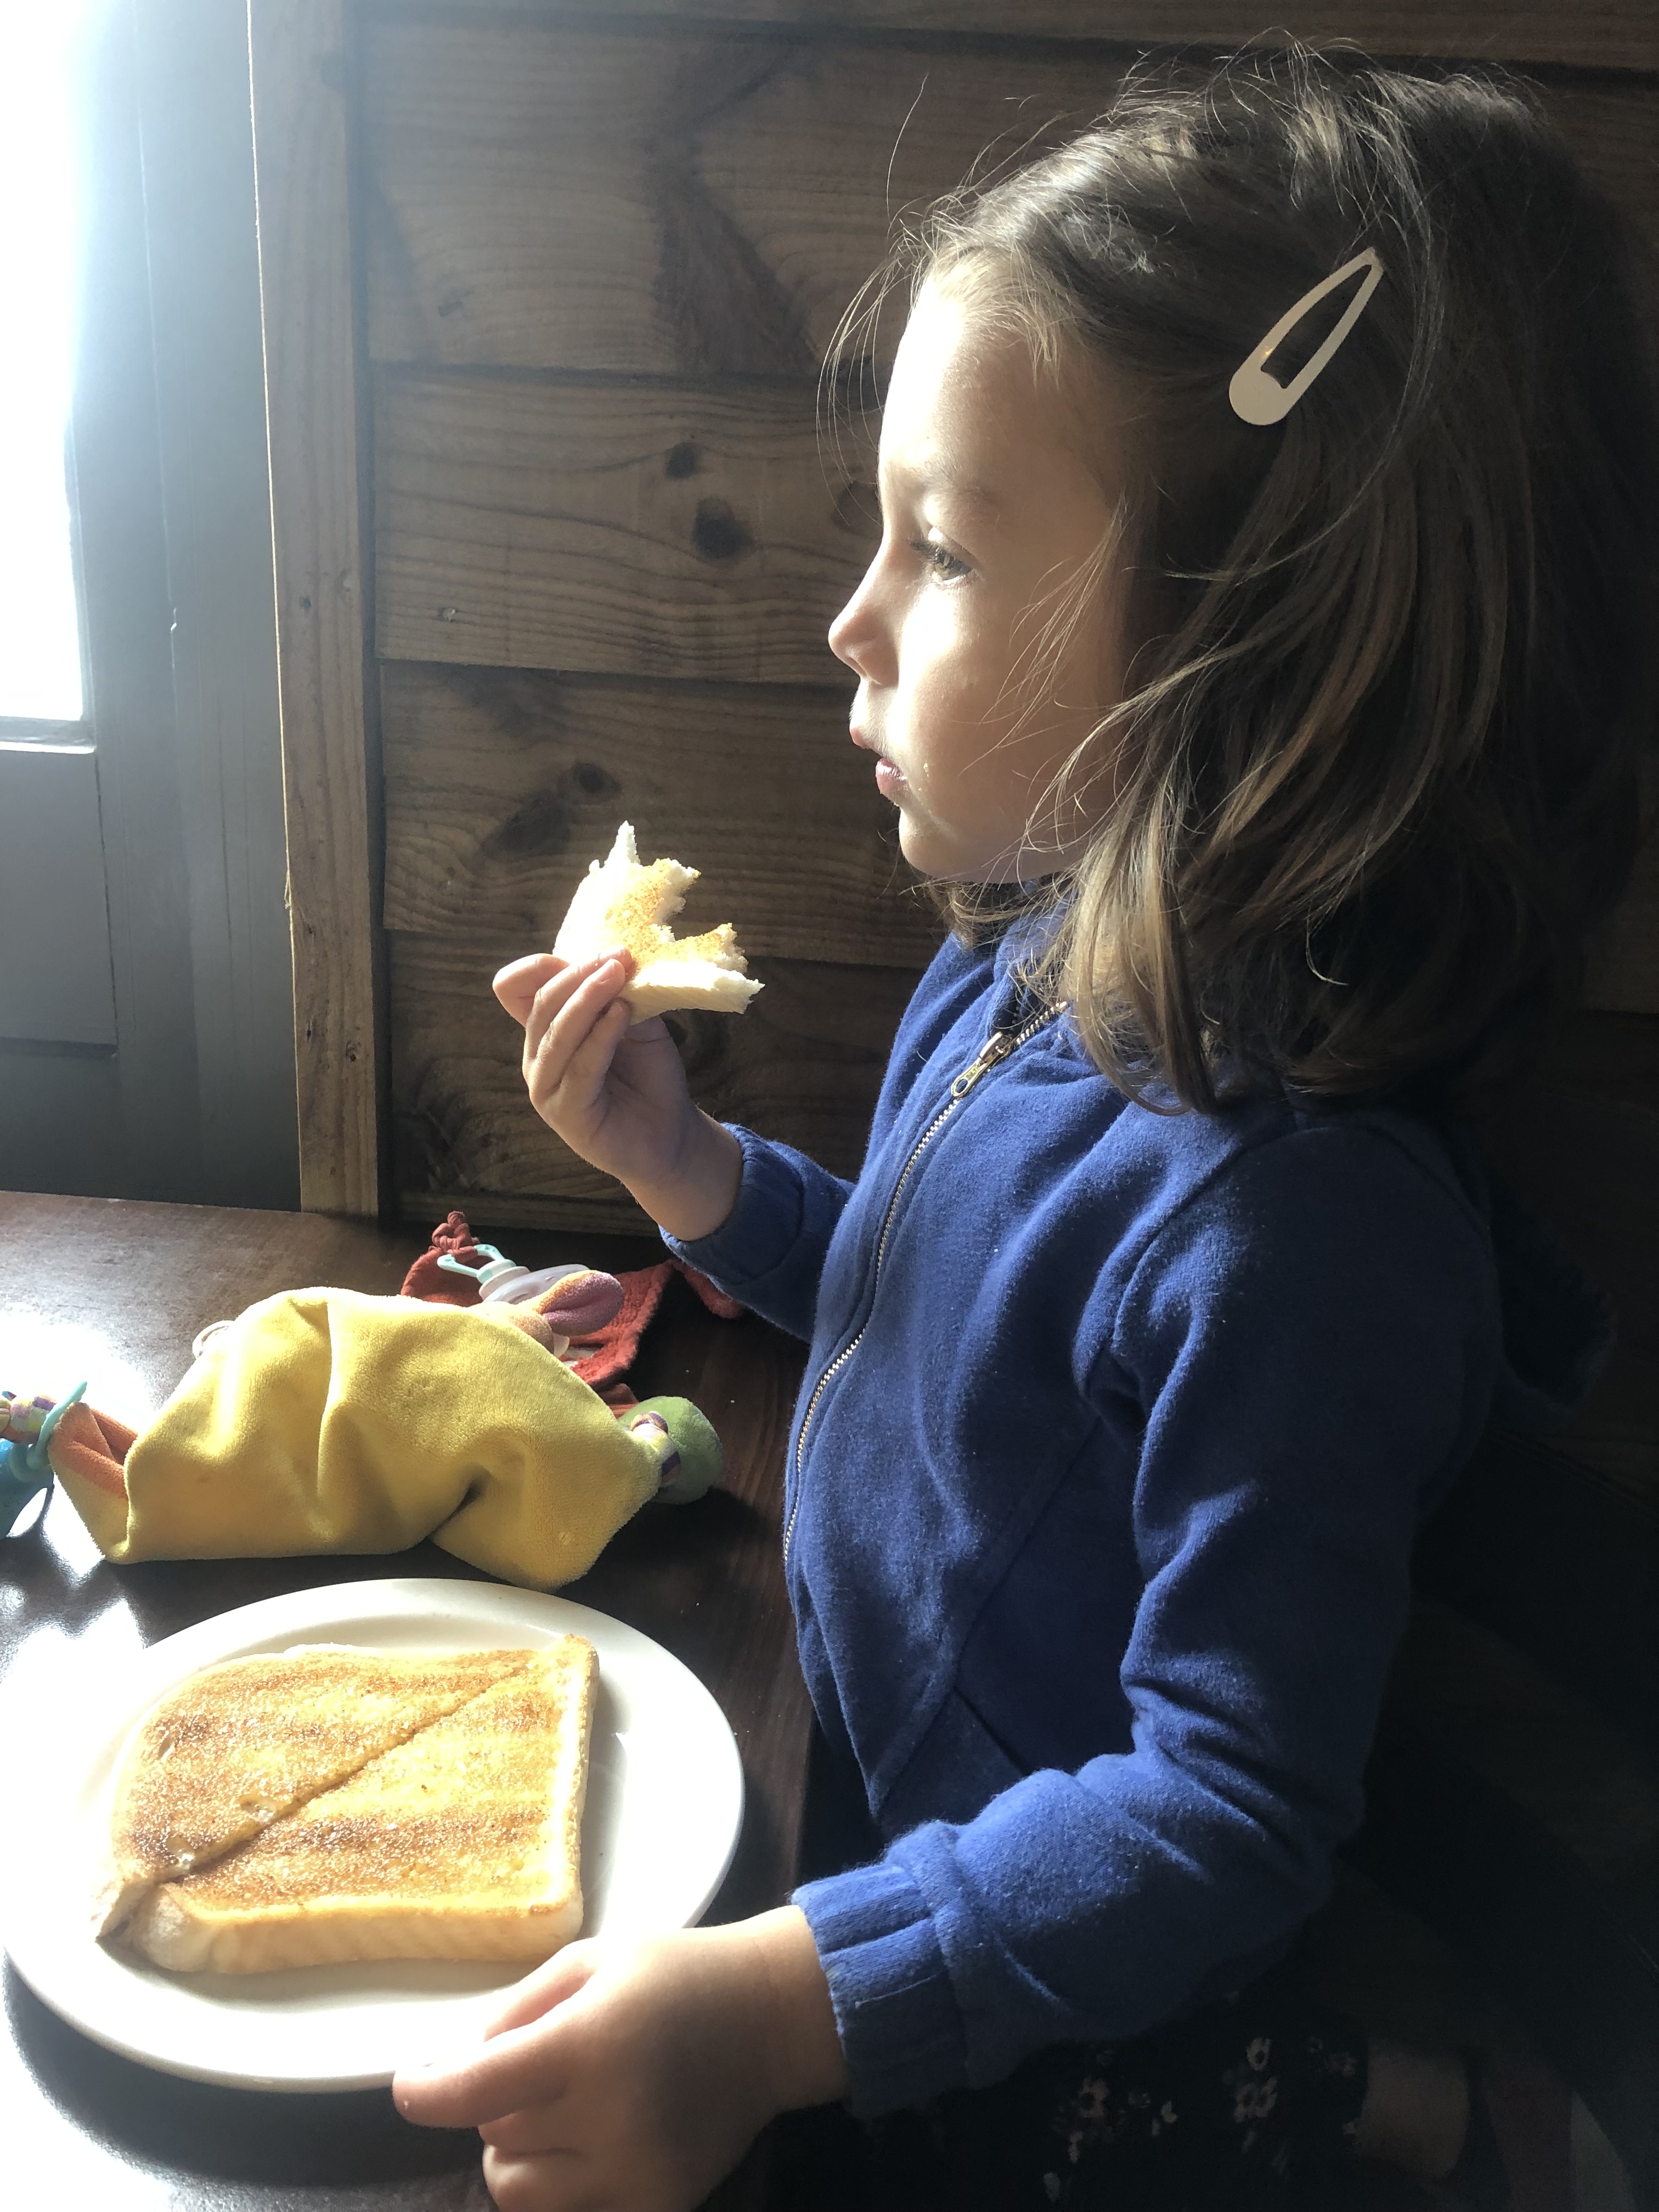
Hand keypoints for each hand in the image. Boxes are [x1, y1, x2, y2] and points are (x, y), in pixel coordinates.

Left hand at [393, 1909, 846, 2211]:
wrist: (770, 2020)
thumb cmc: (674, 1974)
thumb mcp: (591, 1960)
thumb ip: (518, 2010)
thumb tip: (458, 2065)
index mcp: (590, 2042)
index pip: (475, 2091)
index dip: (426, 2093)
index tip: (410, 2087)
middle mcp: (609, 2116)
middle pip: (494, 2138)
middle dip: (497, 2104)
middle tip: (538, 2070)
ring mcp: (635, 2172)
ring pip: (519, 2190)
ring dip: (520, 2152)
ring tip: (559, 2112)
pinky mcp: (657, 2206)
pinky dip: (561, 2184)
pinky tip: (589, 2143)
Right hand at [492, 951, 740, 1239]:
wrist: (670, 1134)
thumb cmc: (648, 1076)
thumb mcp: (633, 1022)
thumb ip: (616, 994)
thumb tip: (614, 956)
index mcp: (544, 1031)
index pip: (514, 987)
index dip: (542, 964)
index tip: (593, 949)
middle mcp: (537, 1057)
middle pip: (539, 1003)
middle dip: (577, 972)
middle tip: (617, 955)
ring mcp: (546, 1087)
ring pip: (555, 1031)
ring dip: (587, 996)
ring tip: (618, 973)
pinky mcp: (566, 1112)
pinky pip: (579, 1065)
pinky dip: (601, 1034)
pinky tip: (623, 1013)